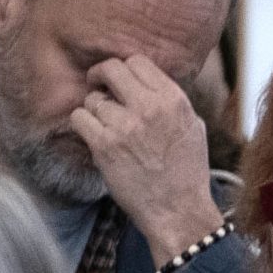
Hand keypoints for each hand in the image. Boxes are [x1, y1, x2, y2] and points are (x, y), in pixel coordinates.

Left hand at [68, 53, 224, 258]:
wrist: (178, 211)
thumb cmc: (187, 173)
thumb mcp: (192, 127)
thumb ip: (171, 101)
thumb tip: (148, 83)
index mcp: (174, 100)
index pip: (138, 61)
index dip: (124, 69)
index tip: (118, 81)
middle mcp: (150, 108)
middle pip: (111, 69)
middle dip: (100, 76)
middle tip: (98, 88)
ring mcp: (125, 126)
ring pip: (92, 98)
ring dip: (94, 110)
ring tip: (104, 127)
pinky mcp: (104, 146)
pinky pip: (79, 118)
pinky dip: (82, 126)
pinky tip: (93, 137)